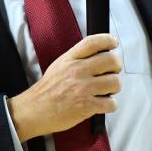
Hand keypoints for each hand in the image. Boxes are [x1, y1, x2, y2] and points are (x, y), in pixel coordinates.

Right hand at [7, 34, 121, 141]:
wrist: (35, 110)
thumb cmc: (47, 90)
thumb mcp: (59, 65)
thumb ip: (77, 58)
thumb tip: (98, 54)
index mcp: (70, 59)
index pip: (93, 42)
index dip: (108, 40)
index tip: (113, 43)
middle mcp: (78, 71)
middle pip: (111, 60)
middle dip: (116, 66)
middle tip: (113, 71)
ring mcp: (83, 88)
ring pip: (115, 82)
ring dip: (114, 87)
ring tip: (106, 90)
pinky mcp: (87, 106)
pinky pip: (111, 103)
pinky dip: (110, 105)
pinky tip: (103, 104)